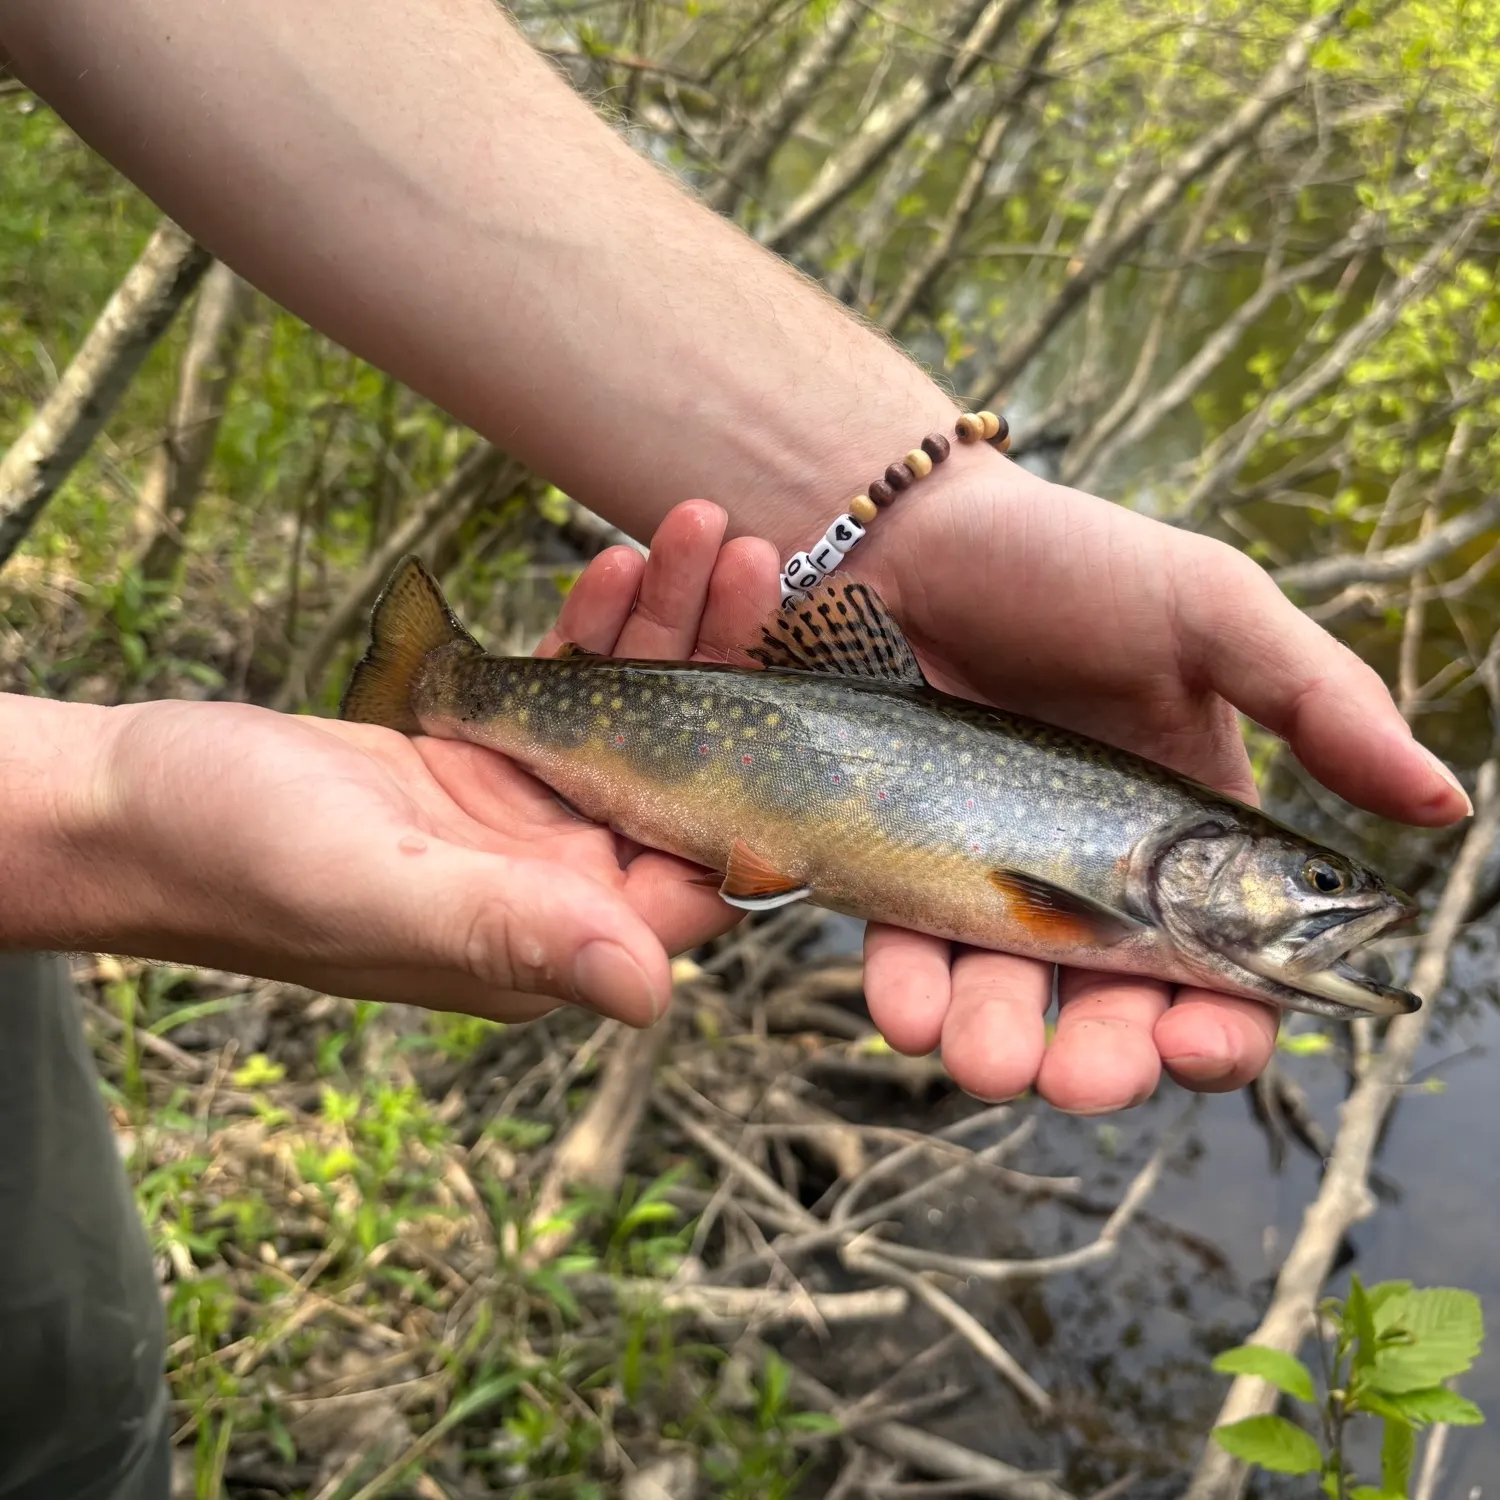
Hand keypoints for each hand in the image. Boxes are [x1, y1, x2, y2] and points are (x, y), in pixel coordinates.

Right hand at [69, 503, 778, 1024]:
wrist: (133, 804)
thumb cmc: (234, 859)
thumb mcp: (376, 888)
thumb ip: (511, 932)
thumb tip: (649, 997)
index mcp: (554, 937)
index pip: (704, 874)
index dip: (765, 781)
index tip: (802, 677)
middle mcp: (556, 885)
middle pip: (683, 774)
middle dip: (726, 666)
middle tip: (754, 558)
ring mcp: (523, 818)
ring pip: (631, 719)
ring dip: (668, 628)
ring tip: (700, 530)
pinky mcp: (484, 761)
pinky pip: (566, 691)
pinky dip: (594, 630)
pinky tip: (618, 566)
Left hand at [852, 453, 1468, 1112]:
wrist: (905, 535)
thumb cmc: (1066, 564)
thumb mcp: (1206, 611)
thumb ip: (1318, 700)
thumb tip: (1446, 804)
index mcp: (1190, 839)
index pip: (1229, 971)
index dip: (1225, 1027)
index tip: (1193, 1040)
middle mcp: (1096, 880)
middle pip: (1113, 1014)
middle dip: (1102, 1063)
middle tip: (1079, 1075)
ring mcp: (993, 882)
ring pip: (1008, 1007)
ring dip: (1001, 1048)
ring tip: (989, 1056)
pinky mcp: (904, 871)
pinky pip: (909, 961)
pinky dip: (911, 996)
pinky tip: (912, 1005)